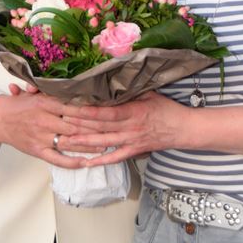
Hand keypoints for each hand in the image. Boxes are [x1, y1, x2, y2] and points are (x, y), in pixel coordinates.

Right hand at [0, 90, 104, 166]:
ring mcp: (41, 137)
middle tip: (112, 130)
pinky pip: (57, 159)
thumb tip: (74, 85)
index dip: (90, 111)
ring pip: (69, 142)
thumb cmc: (19, 105)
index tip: (106, 112)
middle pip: (74, 125)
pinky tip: (85, 162)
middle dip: (94, 129)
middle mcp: (44, 120)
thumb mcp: (36, 93)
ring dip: (88, 145)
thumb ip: (54, 91)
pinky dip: (72, 162)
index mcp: (45, 103)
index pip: (73, 107)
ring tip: (105, 145)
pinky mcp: (37, 151)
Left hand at [60, 92, 191, 165]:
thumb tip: (112, 80)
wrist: (183, 129)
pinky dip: (99, 161)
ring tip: (64, 141)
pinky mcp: (133, 151)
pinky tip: (85, 162)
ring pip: (102, 143)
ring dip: (82, 143)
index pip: (105, 112)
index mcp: (133, 111)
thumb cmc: (167, 109)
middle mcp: (129, 128)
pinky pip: (114, 158)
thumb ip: (130, 90)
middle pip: (99, 127)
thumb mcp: (150, 93)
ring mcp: (130, 142)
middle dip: (77, 124)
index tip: (70, 107)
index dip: (86, 111)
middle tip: (58, 122)